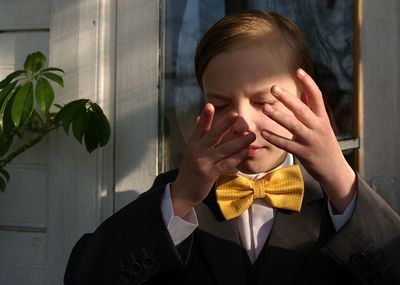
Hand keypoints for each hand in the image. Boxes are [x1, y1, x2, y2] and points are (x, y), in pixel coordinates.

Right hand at [171, 103, 255, 217]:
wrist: (183, 192)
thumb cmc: (190, 171)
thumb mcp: (191, 152)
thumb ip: (198, 136)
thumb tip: (199, 117)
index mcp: (192, 144)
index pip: (199, 128)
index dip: (205, 117)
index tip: (210, 105)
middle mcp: (196, 151)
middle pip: (212, 135)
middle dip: (225, 125)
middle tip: (237, 115)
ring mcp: (203, 163)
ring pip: (224, 150)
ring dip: (239, 142)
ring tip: (252, 136)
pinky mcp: (210, 174)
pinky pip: (227, 163)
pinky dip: (239, 157)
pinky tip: (248, 152)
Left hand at [261, 69, 355, 212]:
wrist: (334, 169)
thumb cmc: (324, 143)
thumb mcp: (322, 124)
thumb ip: (312, 109)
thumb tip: (303, 91)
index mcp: (322, 117)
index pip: (316, 96)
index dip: (308, 83)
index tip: (298, 71)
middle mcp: (318, 127)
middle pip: (302, 109)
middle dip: (287, 98)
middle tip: (273, 88)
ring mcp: (311, 140)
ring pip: (293, 126)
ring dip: (278, 117)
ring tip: (265, 109)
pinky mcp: (304, 153)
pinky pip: (287, 145)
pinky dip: (275, 138)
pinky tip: (263, 133)